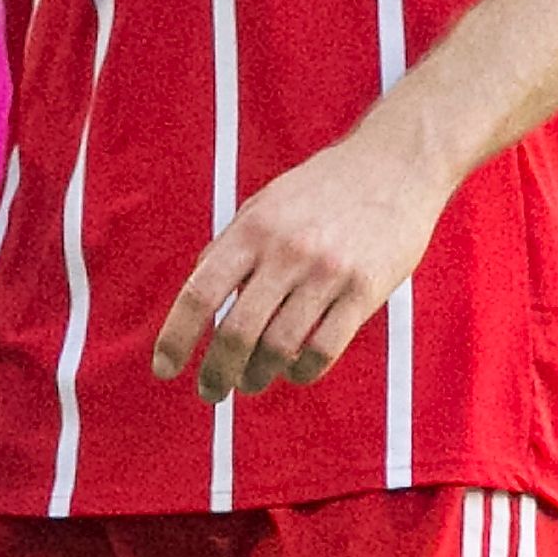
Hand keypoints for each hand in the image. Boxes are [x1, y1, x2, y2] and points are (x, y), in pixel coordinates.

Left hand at [152, 120, 456, 401]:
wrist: (393, 165)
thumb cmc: (319, 189)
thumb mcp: (264, 206)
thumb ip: (230, 248)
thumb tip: (197, 296)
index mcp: (251, 230)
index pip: (200, 292)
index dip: (176, 336)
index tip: (163, 368)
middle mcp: (285, 252)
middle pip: (237, 331)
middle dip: (217, 371)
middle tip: (210, 391)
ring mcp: (327, 273)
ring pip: (280, 347)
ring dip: (257, 375)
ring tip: (250, 382)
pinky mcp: (367, 290)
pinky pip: (325, 348)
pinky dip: (302, 371)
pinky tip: (293, 372)